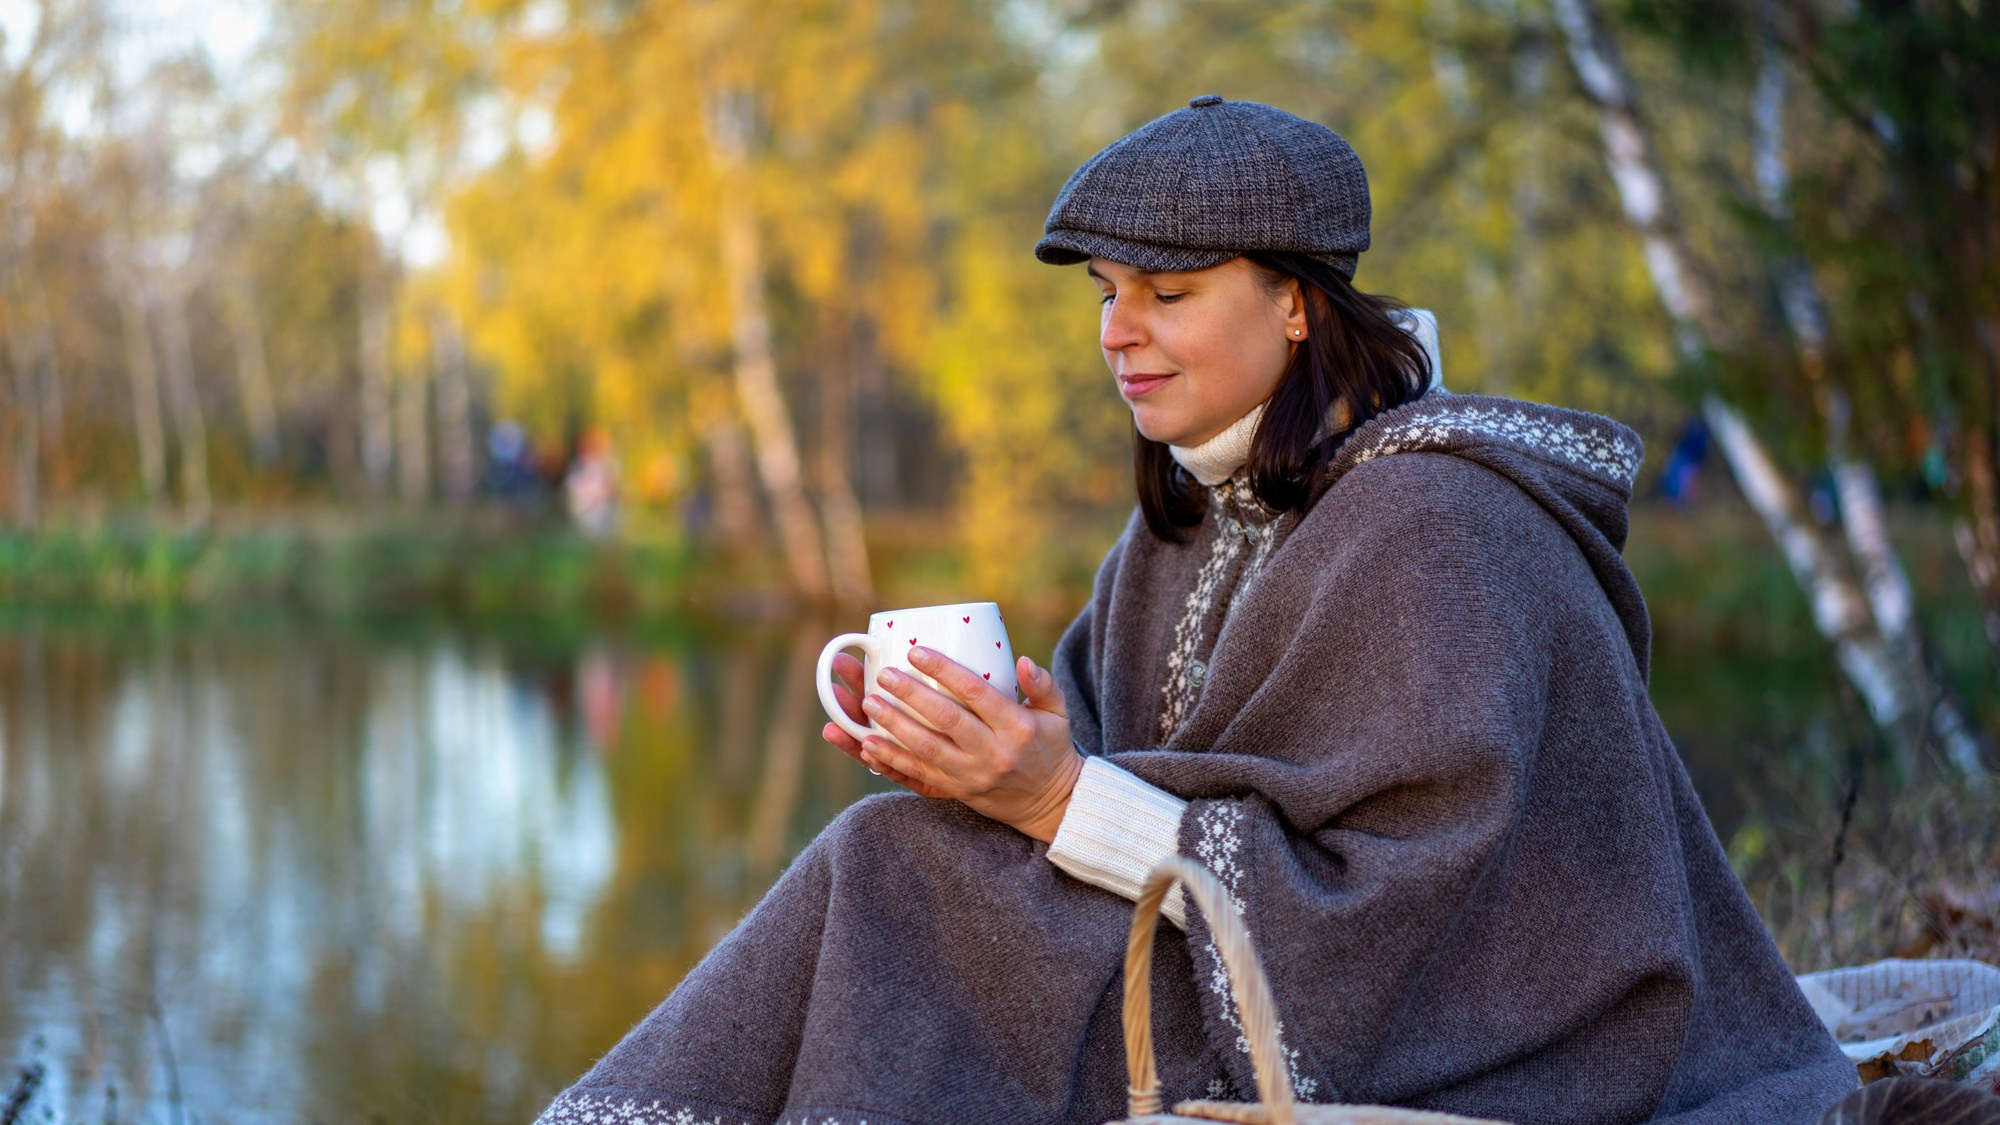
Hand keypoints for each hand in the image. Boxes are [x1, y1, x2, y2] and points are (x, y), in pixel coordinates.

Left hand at [819, 647, 1081, 841]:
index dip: (944, 670)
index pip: (976, 693)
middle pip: (945, 719)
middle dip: (910, 695)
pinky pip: (919, 775)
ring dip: (894, 725)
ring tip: (868, 703)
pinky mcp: (957, 791)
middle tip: (883, 675)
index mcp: (1017, 726)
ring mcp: (972, 775)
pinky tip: (868, 745)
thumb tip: (1022, 660)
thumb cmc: (1052, 748)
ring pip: (926, 748)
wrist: (1052, 804)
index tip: (917, 652)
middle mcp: (993, 752)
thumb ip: (1043, 684)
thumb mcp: (1058, 713)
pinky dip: (892, 760)